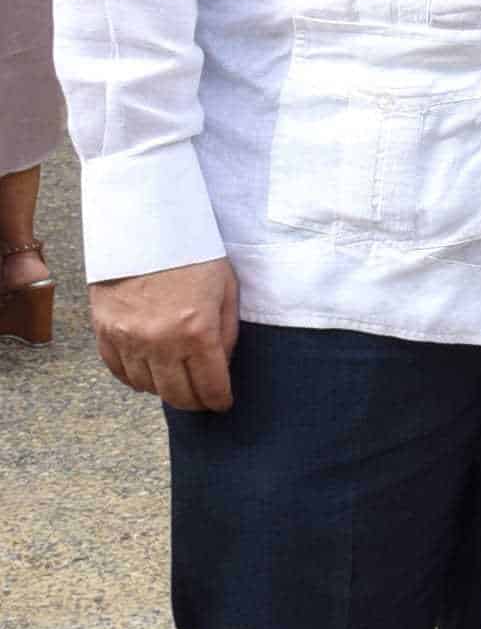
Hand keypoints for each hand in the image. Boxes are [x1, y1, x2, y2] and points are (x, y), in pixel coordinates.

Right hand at [91, 259, 240, 411]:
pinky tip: (150, 372)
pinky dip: (136, 378)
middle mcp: (160, 341)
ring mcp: (128, 338)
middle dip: (195, 402)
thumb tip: (221, 366)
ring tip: (177, 380)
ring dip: (165, 389)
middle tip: (202, 398)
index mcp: (197, 331)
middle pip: (178, 395)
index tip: (222, 402)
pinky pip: (119, 371)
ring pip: (148, 387)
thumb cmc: (192, 253)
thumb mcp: (225, 289)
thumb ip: (227, 332)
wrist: (143, 225)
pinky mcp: (104, 330)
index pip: (210, 387)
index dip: (219, 401)